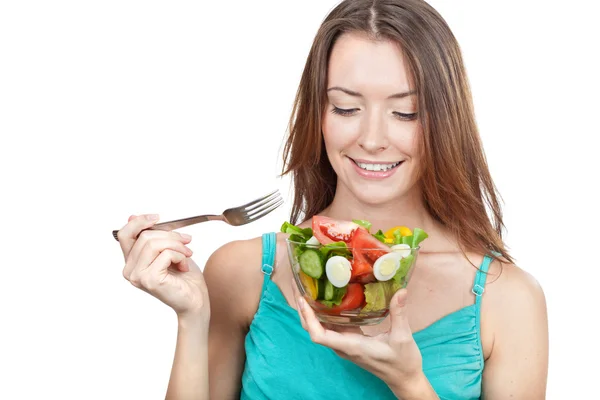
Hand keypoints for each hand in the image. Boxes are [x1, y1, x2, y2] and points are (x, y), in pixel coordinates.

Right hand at [118, 214, 209, 321]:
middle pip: (145, 236)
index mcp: (131, 262)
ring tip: (187, 255)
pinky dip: (180, 256)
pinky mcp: (149, 280)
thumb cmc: (184, 277)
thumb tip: (132, 216)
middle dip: (171, 235)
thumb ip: (151, 236)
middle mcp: (129, 270)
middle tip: (187, 242)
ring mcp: (137, 276)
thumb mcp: (168, 249)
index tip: (157, 217)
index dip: (139, 222)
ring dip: (177, 246)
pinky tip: (184, 266)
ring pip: (154, 243)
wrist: (195, 300)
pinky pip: (165, 254)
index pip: (124, 235)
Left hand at [295, 287, 432, 397]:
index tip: (303, 300)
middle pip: (314, 330)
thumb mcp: (403, 337)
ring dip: (312, 312)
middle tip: (301, 288)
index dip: (308, 319)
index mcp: (351, 346)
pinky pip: (332, 328)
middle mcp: (343, 346)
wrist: (404, 379)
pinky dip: (326, 314)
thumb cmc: (402, 362)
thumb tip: (401, 290)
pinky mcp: (350, 342)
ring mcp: (346, 345)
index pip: (319, 336)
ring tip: (309, 290)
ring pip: (321, 329)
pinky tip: (329, 300)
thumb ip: (399, 314)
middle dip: (304, 311)